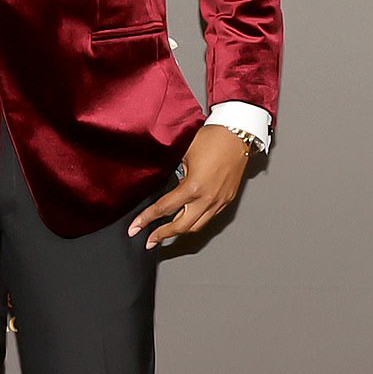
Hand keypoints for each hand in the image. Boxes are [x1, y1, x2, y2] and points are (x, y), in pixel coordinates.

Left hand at [129, 124, 253, 248]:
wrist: (237, 133)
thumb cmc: (212, 139)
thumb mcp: (183, 155)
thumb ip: (173, 173)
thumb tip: (162, 184)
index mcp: (193, 187)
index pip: (163, 209)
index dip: (146, 220)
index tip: (135, 228)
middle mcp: (207, 198)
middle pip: (181, 227)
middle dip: (162, 235)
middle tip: (149, 240)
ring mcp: (219, 201)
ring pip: (197, 227)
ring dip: (179, 232)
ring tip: (166, 234)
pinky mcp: (227, 199)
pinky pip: (209, 217)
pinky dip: (195, 222)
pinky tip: (186, 220)